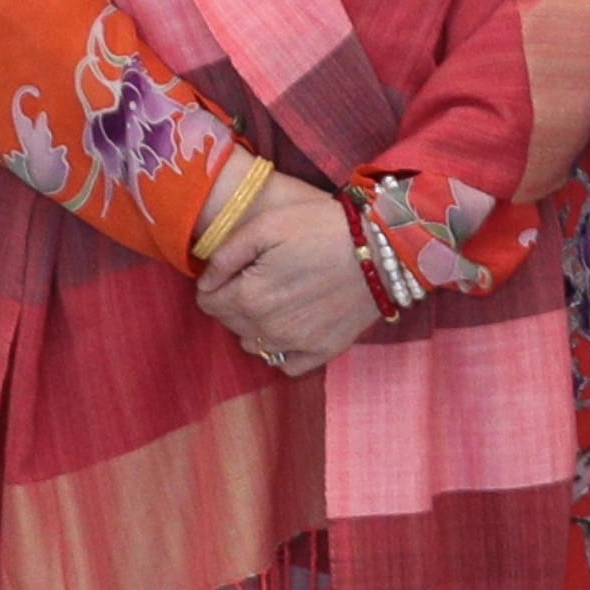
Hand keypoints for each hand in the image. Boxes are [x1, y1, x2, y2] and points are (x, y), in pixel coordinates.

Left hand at [195, 201, 381, 378]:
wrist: (384, 250)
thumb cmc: (323, 229)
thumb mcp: (267, 225)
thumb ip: (226, 254)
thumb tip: (205, 281)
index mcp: (249, 298)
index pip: (207, 303)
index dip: (214, 284)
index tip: (233, 269)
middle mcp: (267, 329)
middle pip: (229, 323)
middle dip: (234, 302)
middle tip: (258, 277)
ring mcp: (296, 345)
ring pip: (254, 344)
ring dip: (255, 325)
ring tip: (277, 298)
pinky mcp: (322, 351)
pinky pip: (286, 364)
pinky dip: (281, 349)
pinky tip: (292, 325)